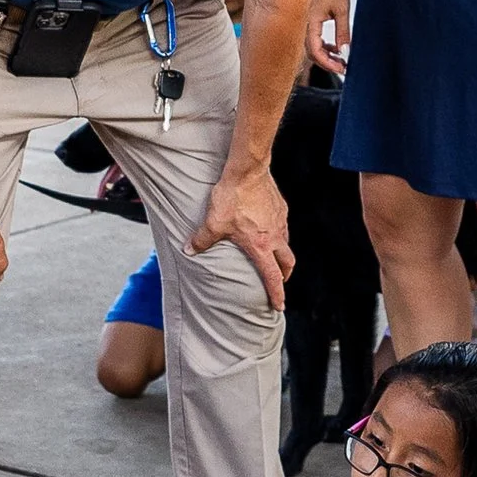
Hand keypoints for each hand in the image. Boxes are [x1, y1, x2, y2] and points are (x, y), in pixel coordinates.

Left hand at [192, 162, 293, 311]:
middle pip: (287, 263)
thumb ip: (202, 239)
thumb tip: (189, 250)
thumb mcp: (213, 222)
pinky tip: (268, 228)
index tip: (279, 305)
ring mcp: (280, 221)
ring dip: (282, 254)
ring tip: (273, 256)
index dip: (276, 293)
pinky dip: (278, 233)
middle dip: (284, 275)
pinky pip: (282, 225)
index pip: (272, 276)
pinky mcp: (281, 208)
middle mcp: (274, 236)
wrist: (247, 171)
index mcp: (260, 246)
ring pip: (286, 244)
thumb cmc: (233, 197)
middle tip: (279, 281)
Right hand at [306, 0, 350, 79]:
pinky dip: (322, 47)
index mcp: (309, 21)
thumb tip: (345, 52)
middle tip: (344, 67)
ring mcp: (303, 23)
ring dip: (325, 55)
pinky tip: (334, 47)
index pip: (315, 51)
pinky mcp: (306, 21)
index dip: (328, 63)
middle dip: (328, 63)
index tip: (343, 69)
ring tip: (342, 59)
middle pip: (311, 53)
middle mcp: (302, 24)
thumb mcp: (341, 9)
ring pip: (311, 48)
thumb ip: (343, 32)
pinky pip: (311, 40)